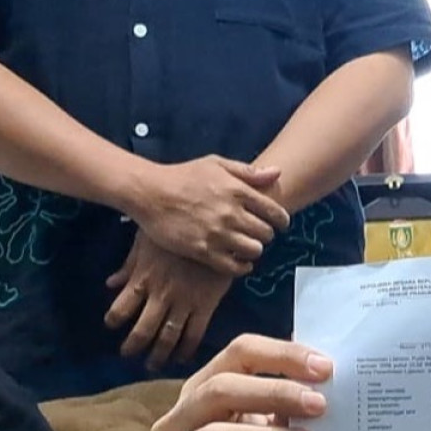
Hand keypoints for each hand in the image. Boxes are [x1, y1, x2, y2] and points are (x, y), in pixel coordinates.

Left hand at [104, 231, 233, 370]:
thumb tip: (111, 284)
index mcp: (143, 279)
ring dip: (159, 355)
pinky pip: (195, 334)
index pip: (120, 309)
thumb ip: (129, 265)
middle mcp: (161, 295)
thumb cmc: (177, 228)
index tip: (111, 326)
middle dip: (134, 346)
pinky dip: (187, 349)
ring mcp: (184, 303)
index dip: (113, 321)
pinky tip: (182, 358)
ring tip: (153, 365)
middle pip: (143, 330)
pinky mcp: (206, 305)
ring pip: (168, 337)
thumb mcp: (146, 241)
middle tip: (129, 355)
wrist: (217, 227)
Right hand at [126, 155, 290, 275]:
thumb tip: (277, 173)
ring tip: (247, 246)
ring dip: (254, 250)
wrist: (148, 192)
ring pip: (254, 251)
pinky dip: (241, 267)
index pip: (275, 212)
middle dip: (266, 235)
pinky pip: (234, 267)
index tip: (280, 224)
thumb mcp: (216, 163)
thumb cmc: (183, 175)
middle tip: (259, 234)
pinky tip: (239, 262)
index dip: (281, 221)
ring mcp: (217, 234)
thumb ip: (248, 171)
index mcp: (237, 191)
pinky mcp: (203, 251)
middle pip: (267, 234)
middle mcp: (231, 214)